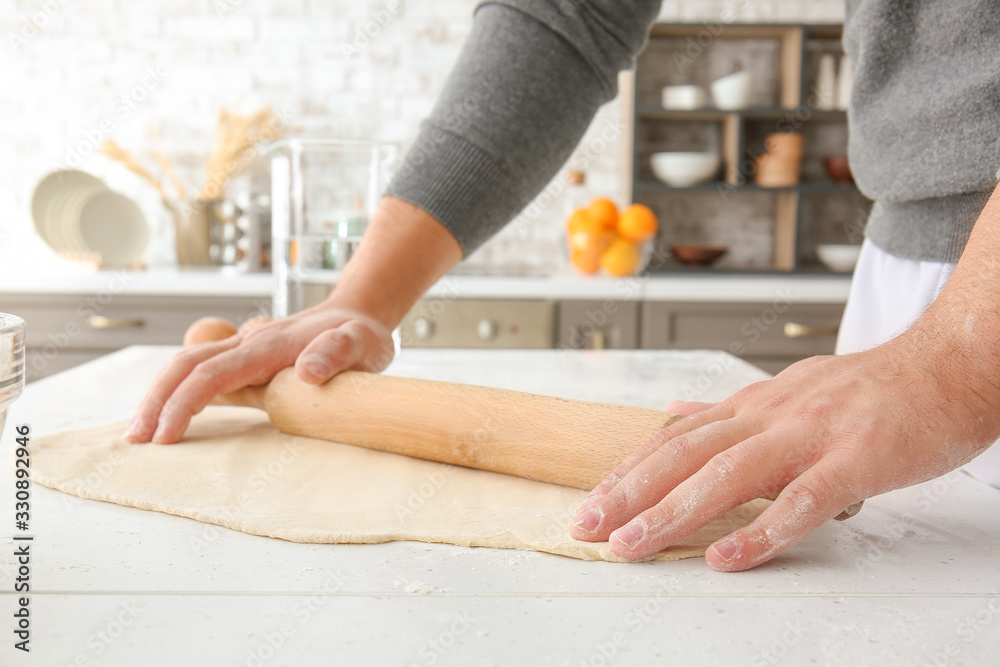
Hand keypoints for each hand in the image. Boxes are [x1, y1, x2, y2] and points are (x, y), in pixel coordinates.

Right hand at [124, 305, 394, 443]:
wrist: (357, 314)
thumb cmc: (361, 334)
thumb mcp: (363, 342)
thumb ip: (338, 353)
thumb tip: (308, 371)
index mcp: (268, 346)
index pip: (213, 373)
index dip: (185, 403)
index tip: (167, 435)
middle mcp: (247, 343)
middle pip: (186, 366)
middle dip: (157, 402)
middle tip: (137, 441)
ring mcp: (243, 349)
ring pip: (187, 365)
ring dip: (160, 396)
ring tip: (141, 433)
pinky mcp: (244, 358)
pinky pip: (201, 370)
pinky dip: (176, 390)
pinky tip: (166, 415)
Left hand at [568, 332, 998, 570]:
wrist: (947, 365)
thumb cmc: (872, 387)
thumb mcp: (787, 389)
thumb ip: (730, 409)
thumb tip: (676, 414)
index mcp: (755, 406)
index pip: (676, 438)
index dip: (630, 469)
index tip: (593, 499)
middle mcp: (770, 417)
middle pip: (684, 455)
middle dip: (628, 491)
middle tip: (586, 526)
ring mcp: (811, 437)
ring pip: (727, 476)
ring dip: (672, 513)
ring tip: (629, 546)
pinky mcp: (855, 461)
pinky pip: (801, 501)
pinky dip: (761, 531)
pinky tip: (726, 558)